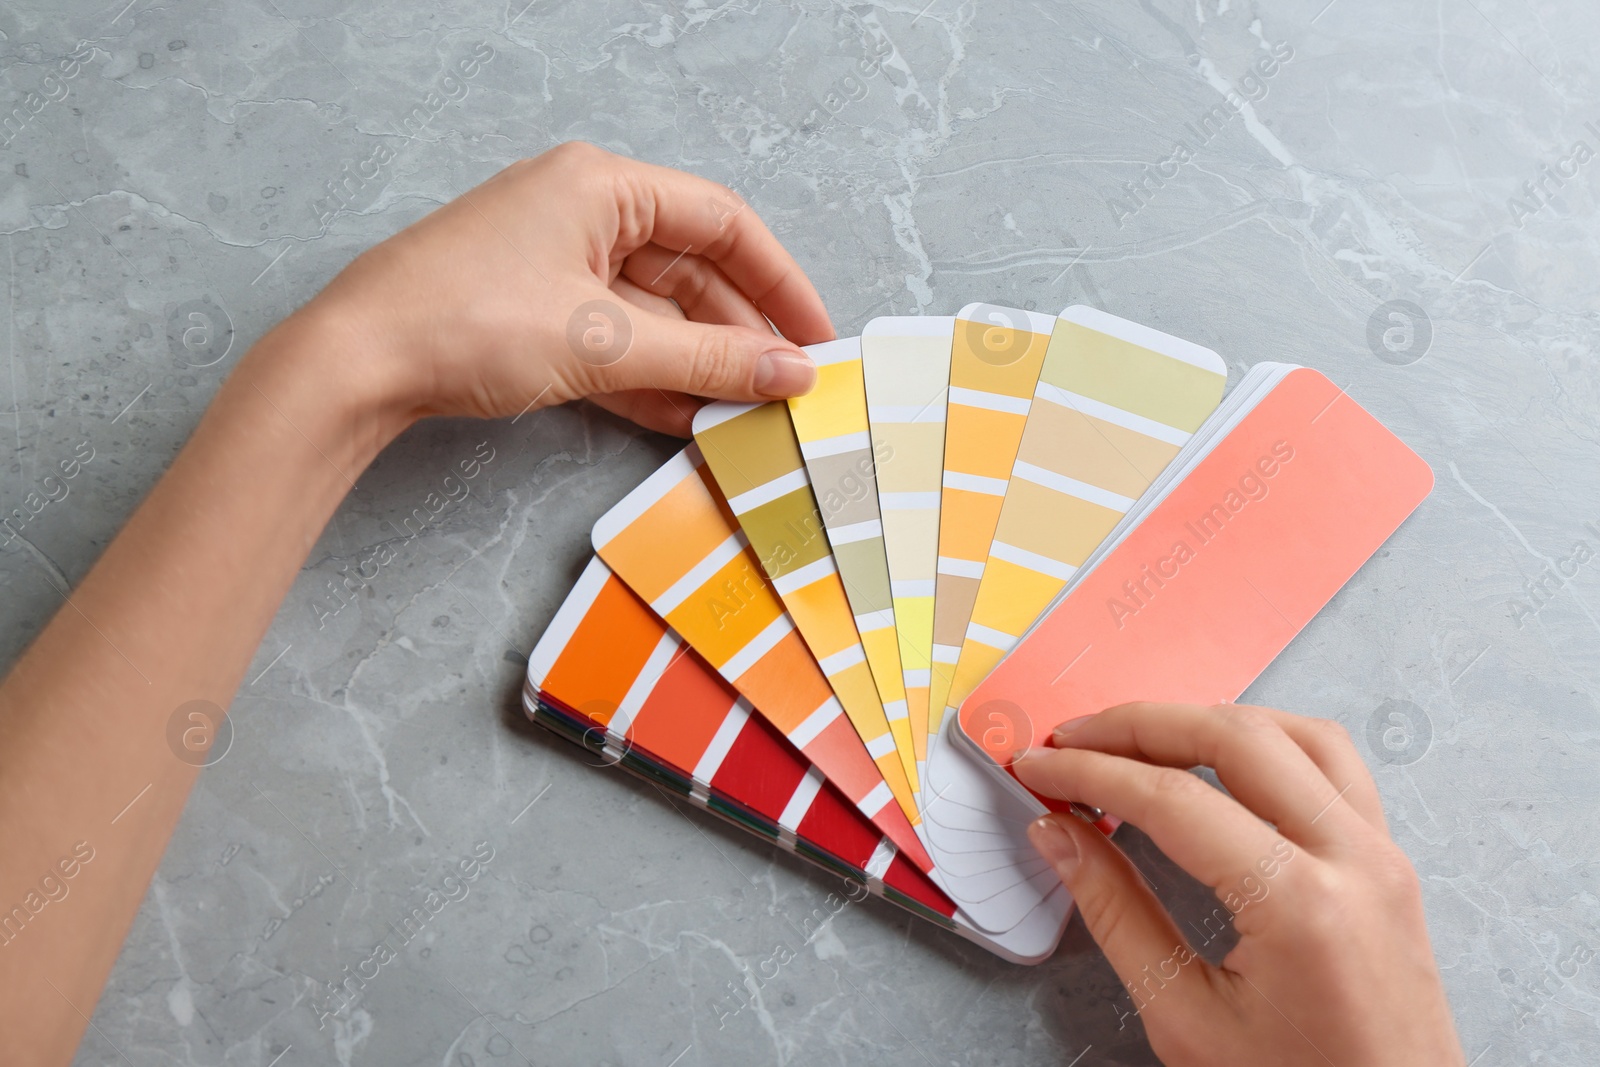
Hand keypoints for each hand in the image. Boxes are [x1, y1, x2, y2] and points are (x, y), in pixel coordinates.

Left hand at [295, 141, 832, 435]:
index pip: (721, 221)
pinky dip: (650, 381)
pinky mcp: (531, 315)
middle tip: (785, 387)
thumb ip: (707, 360)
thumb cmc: (465, 321)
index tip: (816, 336)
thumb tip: (788, 373)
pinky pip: (613, 343)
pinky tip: (688, 421)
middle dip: (740, 332)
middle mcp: (580, 213)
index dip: (779, 279)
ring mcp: (553, 265)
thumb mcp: (604, 342)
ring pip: (653, 314)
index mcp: (600, 185)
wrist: (354, 363)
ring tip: (746, 413)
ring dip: (699, 365)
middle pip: (690, 270)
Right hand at [1013, 702, 1463, 1066]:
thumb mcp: (1186, 1018)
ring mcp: (1383, 856)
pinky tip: (1220, 762)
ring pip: (1295, 733)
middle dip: (1140, 726)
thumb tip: (1059, 835)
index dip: (1091, 772)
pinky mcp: (1390, 864)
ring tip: (1140, 740)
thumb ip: (1117, 913)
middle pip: (1236, 738)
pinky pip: (1334, 765)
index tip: (1039, 768)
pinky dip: (1268, 742)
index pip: (1173, 799)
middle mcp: (1354, 860)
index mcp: (1299, 904)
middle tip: (1073, 740)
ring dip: (1208, 721)